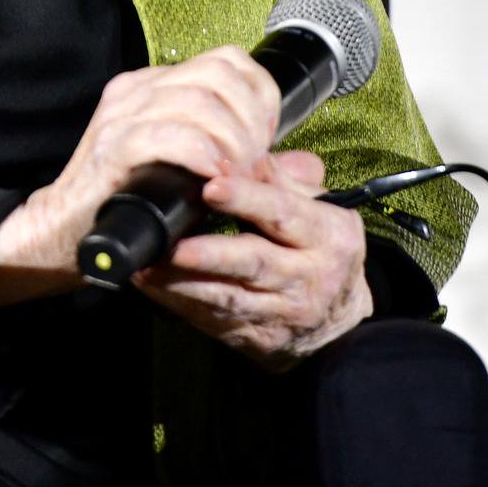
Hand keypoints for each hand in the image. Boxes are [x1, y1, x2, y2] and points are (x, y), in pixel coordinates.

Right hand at [0, 46, 282, 304]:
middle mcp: (140, 89)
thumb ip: (252, 169)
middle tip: (253, 164)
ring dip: (231, 141)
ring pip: (198, 101)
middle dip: (251, 121)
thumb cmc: (133, 205)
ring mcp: (123, 114)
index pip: (228, 61)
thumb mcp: (201, 178)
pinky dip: (200, 154)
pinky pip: (167, 134)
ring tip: (235, 176)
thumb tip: (310, 169)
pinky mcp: (111, 147)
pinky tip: (212, 178)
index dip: (260, 97)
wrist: (64, 234)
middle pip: (219, 75)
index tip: (266, 140)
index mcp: (159, 86)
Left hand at [133, 148, 373, 368]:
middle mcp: (308, 278)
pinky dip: (180, 303)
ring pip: (228, 298)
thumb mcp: (319, 209)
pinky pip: (214, 320)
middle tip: (173, 245)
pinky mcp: (257, 337)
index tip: (211, 186)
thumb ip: (281, 179)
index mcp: (328, 236)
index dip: (247, 199)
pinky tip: (153, 287)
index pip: (283, 214)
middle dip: (210, 255)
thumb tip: (245, 149)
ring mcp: (282, 313)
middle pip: (254, 263)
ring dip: (183, 284)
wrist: (339, 322)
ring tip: (148, 266)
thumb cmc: (320, 249)